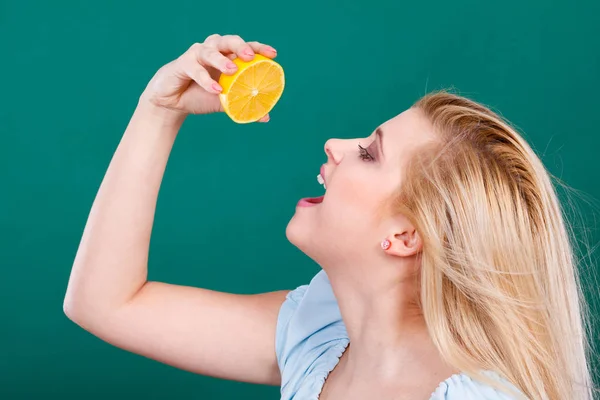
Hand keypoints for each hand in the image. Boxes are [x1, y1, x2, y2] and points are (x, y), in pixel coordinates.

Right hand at [139, 34, 277, 120]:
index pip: (245, 47)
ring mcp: (197, 54)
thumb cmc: (200, 97)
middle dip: (240, 46)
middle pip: (228, 41)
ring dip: (221, 60)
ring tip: (232, 71)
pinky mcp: (182, 63)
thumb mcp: (224, 103)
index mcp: (226, 56)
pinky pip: (195, 68)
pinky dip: (206, 79)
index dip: (259, 48)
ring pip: (210, 50)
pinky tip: (215, 90)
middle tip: (250, 56)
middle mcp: (213, 50)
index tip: (273, 54)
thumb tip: (265, 117)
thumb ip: (242, 106)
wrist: (173, 104)